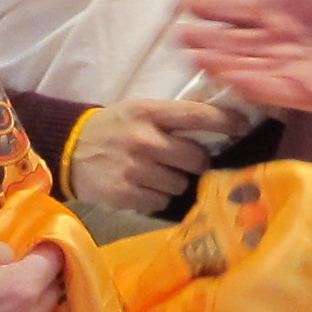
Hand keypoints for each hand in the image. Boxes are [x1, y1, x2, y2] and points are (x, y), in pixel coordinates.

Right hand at [66, 98, 243, 213]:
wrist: (69, 150)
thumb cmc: (113, 128)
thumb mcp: (139, 110)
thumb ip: (173, 115)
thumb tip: (218, 117)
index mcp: (149, 112)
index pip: (197, 115)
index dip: (226, 121)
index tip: (243, 126)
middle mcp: (144, 139)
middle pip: (196, 157)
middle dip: (195, 160)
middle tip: (182, 159)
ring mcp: (134, 169)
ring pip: (180, 183)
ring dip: (174, 180)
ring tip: (154, 172)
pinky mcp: (125, 193)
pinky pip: (161, 200)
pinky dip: (156, 196)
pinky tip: (141, 185)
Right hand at [173, 0, 311, 116]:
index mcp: (288, 12)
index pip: (241, 11)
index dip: (214, 8)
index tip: (184, 3)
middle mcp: (283, 42)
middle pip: (237, 41)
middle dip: (208, 38)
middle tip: (177, 35)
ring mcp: (293, 69)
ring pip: (247, 65)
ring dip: (221, 62)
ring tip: (193, 56)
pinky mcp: (307, 93)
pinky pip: (272, 89)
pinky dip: (250, 84)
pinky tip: (228, 78)